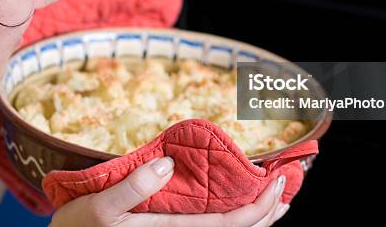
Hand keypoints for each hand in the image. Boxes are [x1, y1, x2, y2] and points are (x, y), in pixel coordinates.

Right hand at [49, 157, 289, 226]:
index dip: (260, 205)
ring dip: (254, 220)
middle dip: (267, 213)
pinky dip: (233, 222)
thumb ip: (133, 187)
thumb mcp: (98, 208)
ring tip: (273, 201)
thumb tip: (169, 164)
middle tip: (287, 188)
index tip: (278, 179)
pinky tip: (235, 211)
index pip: (232, 224)